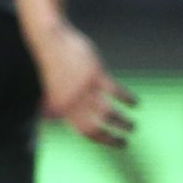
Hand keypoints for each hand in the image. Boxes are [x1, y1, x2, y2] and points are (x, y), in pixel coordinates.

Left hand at [32, 21, 135, 146]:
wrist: (48, 40)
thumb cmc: (50, 63)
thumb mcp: (48, 86)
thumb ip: (51, 104)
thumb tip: (52, 116)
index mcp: (60, 107)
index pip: (85, 132)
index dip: (102, 140)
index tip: (115, 142)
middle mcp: (71, 101)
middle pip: (96, 128)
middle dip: (113, 139)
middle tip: (125, 141)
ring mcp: (83, 88)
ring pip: (108, 113)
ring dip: (123, 122)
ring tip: (132, 126)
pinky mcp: (94, 74)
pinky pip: (116, 91)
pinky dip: (128, 99)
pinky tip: (135, 103)